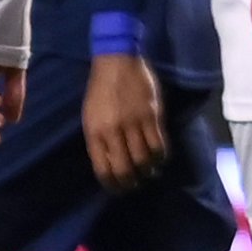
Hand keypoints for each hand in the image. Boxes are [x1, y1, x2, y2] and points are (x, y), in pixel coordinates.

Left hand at [83, 48, 167, 187]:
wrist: (116, 61)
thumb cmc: (100, 89)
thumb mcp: (90, 116)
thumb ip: (99, 139)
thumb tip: (110, 161)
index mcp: (94, 133)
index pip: (103, 169)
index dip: (112, 184)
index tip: (118, 189)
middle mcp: (113, 132)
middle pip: (125, 168)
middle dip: (131, 182)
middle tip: (136, 184)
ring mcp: (133, 124)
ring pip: (144, 158)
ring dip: (148, 170)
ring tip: (150, 172)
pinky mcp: (151, 116)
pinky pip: (159, 143)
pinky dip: (161, 156)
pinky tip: (161, 158)